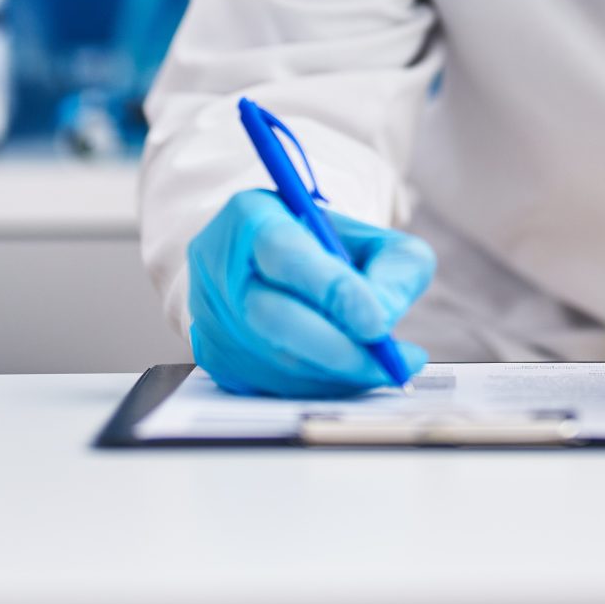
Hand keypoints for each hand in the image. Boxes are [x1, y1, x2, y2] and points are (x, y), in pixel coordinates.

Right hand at [187, 189, 434, 397]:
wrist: (266, 264)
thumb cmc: (322, 249)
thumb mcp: (368, 236)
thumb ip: (392, 265)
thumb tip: (385, 317)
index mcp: (252, 217)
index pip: (286, 254)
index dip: (332, 291)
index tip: (377, 324)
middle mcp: (221, 267)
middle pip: (272, 317)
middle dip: (338, 348)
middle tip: (389, 364)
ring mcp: (211, 317)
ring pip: (273, 360)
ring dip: (335, 374)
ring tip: (381, 369)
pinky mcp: (215, 357)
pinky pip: (269, 385)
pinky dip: (319, 387)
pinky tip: (349, 376)